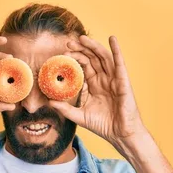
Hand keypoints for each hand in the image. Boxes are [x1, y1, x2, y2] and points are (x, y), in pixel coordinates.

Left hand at [48, 35, 147, 154]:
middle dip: (81, 49)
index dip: (75, 58)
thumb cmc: (103, 125)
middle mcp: (104, 79)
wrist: (119, 135)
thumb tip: (49, 101)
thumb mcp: (79, 116)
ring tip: (82, 38)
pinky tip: (112, 39)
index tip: (63, 53)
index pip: (84, 66)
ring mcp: (114, 79)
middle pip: (92, 58)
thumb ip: (65, 108)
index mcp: (95, 85)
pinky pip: (119, 63)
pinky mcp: (123, 82)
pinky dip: (117, 50)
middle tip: (68, 42)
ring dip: (93, 46)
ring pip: (103, 57)